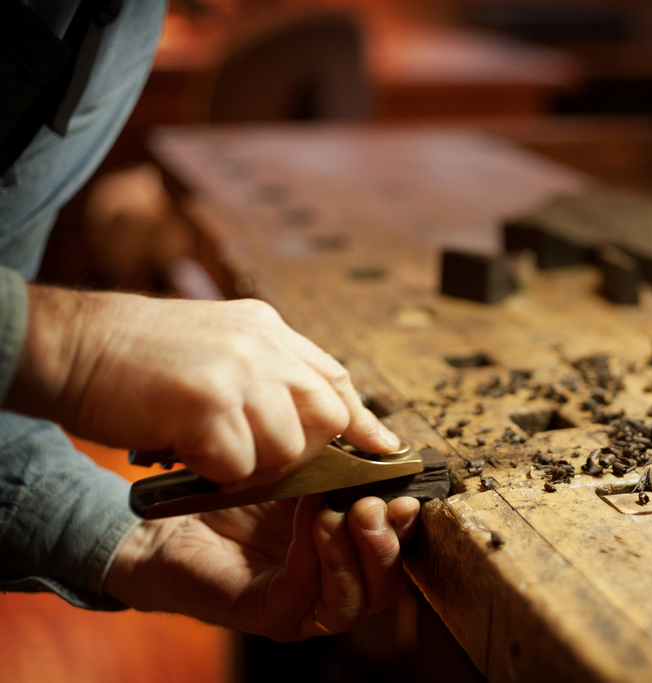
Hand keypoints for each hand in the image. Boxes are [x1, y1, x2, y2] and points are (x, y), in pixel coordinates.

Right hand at [8, 285, 400, 483]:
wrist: (71, 344)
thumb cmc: (137, 356)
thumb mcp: (218, 345)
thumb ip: (267, 372)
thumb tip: (314, 412)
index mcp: (267, 329)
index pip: (334, 378)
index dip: (360, 420)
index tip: (383, 448)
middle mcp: (262, 345)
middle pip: (326, 417)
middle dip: (302, 450)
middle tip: (254, 454)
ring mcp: (237, 372)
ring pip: (286, 449)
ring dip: (250, 464)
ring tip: (207, 448)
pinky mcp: (207, 404)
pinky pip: (239, 466)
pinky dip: (215, 472)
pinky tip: (184, 452)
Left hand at [104, 495, 419, 639]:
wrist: (166, 520)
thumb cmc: (233, 496)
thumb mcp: (300, 471)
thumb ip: (343, 467)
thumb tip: (389, 446)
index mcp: (346, 553)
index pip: (396, 552)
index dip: (407, 527)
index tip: (407, 492)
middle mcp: (330, 586)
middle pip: (385, 587)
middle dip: (388, 545)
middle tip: (376, 504)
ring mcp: (301, 606)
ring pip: (353, 602)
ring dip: (355, 554)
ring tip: (340, 511)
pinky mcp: (267, 614)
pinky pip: (305, 595)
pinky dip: (315, 558)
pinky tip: (311, 519)